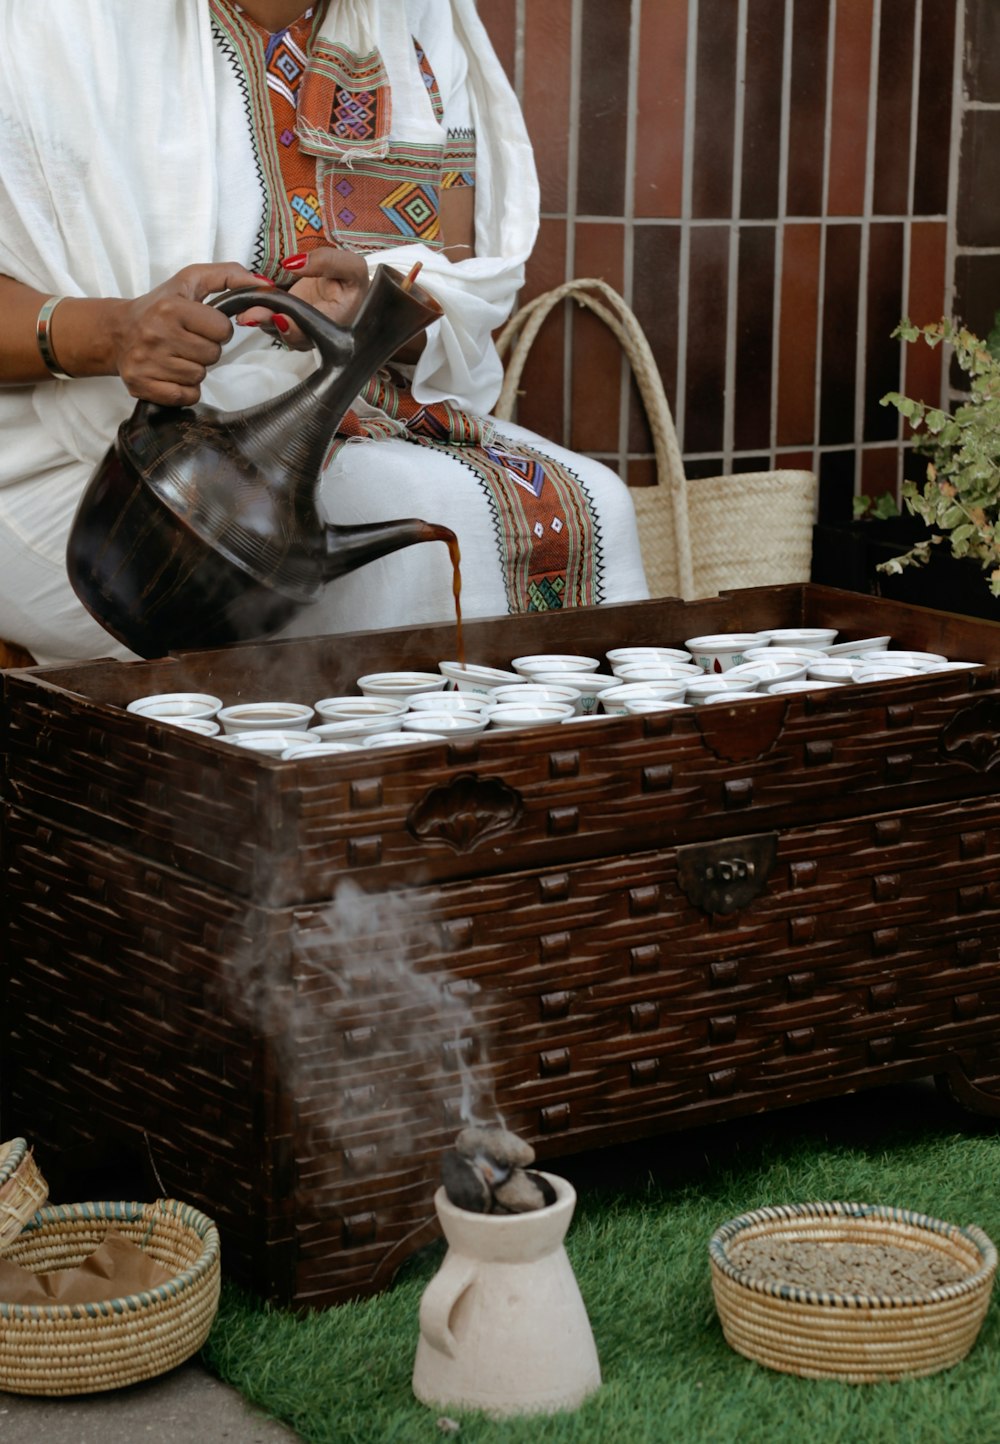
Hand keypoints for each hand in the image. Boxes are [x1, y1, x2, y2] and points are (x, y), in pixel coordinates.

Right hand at [110, 262, 267, 404]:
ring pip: (199, 377)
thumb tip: (263, 285)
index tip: (201, 325)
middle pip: (213, 356)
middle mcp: (156, 334)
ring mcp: (147, 361)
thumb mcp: (190, 281)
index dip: (218, 329)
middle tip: (187, 341)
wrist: (117, 331)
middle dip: (206, 350)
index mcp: (171, 307)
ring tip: (176, 355)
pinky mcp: (141, 384)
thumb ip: (229, 276)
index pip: (223, 330)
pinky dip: (184, 389)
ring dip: (194, 369)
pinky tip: (171, 373)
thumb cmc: (160, 306)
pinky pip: (186, 396)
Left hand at [236, 248, 369, 347]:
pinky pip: (268, 318)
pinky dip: (255, 309)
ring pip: (275, 329)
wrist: (343, 286)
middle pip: (289, 335)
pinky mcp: (285, 319)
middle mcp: (315, 333)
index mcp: (335, 324)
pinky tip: (243, 301)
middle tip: (249, 315)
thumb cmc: (351, 279)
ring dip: (257, 318)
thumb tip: (294, 263)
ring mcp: (298, 328)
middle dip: (268, 323)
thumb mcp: (350, 267)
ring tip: (241, 309)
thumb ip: (328, 261)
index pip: (313, 333)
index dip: (295, 329)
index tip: (279, 317)